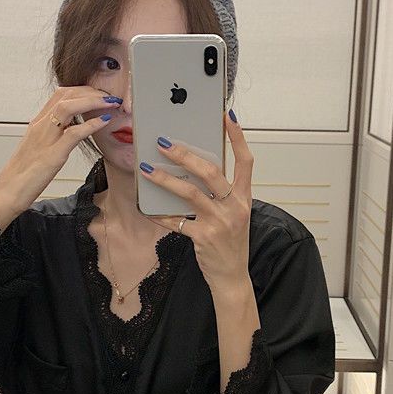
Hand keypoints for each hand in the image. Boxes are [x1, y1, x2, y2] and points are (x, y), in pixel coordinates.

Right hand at [0, 86, 122, 224]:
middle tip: (109, 95)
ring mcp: (45, 139)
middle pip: (65, 95)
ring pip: (68, 107)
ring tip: (110, 103)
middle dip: (90, 91)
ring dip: (92, 101)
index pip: (60, 95)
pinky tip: (104, 121)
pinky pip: (73, 133)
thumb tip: (72, 130)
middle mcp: (40, 126)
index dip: (82, 91)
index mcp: (37, 124)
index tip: (99, 94)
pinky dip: (91, 124)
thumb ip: (54, 137)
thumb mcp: (40, 149)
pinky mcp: (52, 155)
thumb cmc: (23, 175)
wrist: (8, 192)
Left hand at [139, 110, 252, 291]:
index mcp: (245, 198)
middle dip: (186, 155)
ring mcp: (220, 223)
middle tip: (164, 143)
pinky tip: (146, 207)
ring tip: (147, 169)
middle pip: (211, 173)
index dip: (237, 138)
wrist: (232, 277)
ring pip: (191, 193)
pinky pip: (176, 221)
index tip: (226, 116)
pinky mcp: (203, 238)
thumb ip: (221, 194)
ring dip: (166, 179)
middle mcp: (235, 207)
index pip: (246, 161)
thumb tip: (193, 170)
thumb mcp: (234, 215)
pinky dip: (159, 214)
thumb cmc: (230, 243)